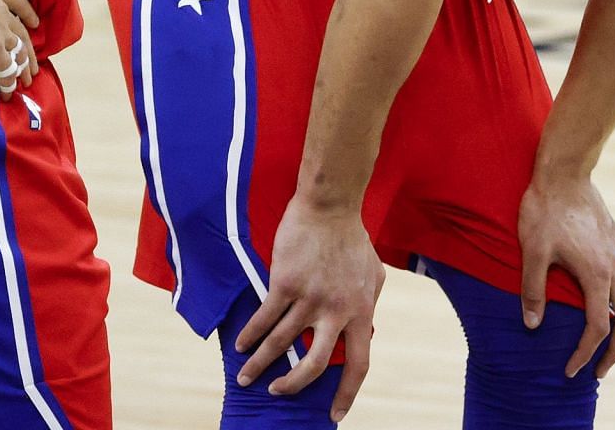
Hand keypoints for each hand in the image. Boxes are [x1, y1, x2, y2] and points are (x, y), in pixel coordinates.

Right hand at [0, 0, 38, 99]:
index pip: (20, 5)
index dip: (28, 15)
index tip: (35, 23)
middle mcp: (5, 16)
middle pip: (23, 36)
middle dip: (29, 53)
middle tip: (33, 67)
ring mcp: (2, 35)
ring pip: (19, 54)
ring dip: (23, 69)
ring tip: (27, 82)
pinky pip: (6, 70)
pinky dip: (9, 82)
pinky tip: (8, 92)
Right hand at [234, 194, 385, 420]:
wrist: (330, 206)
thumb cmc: (353, 239)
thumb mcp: (374, 275)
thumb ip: (368, 304)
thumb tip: (365, 326)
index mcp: (361, 312)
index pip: (359, 364)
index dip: (347, 393)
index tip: (335, 415)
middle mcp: (336, 311)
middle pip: (315, 365)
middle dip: (293, 385)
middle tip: (277, 394)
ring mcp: (310, 298)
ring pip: (282, 343)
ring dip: (260, 364)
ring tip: (246, 376)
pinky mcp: (285, 283)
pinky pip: (265, 317)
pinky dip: (250, 335)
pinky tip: (240, 343)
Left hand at [517, 173, 614, 378]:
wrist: (564, 170)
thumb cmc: (544, 210)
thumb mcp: (533, 251)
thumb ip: (533, 290)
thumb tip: (533, 326)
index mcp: (597, 274)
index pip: (597, 328)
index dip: (585, 354)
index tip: (571, 370)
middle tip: (599, 371)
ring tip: (603, 343)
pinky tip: (599, 301)